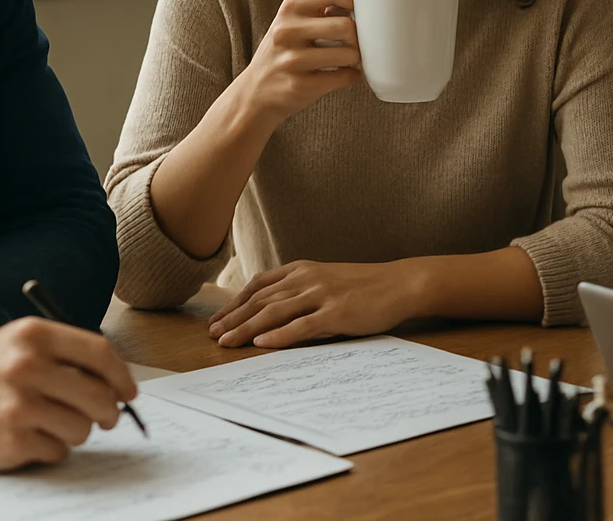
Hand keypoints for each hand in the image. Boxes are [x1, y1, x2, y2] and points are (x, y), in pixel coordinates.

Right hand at [0, 316, 137, 471]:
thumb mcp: (18, 344)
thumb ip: (65, 353)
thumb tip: (116, 380)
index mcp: (34, 335)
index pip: (100, 353)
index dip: (122, 376)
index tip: (128, 392)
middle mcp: (28, 366)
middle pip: (99, 395)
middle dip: (109, 411)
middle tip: (106, 417)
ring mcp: (19, 405)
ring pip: (83, 427)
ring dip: (75, 431)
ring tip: (52, 424)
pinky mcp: (12, 440)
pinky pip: (59, 450)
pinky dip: (51, 448)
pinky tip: (28, 437)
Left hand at [209, 260, 423, 348]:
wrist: (399, 283)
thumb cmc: (363, 286)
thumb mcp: (326, 281)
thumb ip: (300, 291)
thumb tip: (270, 313)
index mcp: (302, 269)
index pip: (259, 286)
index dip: (235, 304)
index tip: (217, 320)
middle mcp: (306, 279)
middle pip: (260, 300)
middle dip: (233, 318)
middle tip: (212, 335)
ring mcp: (321, 295)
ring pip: (274, 312)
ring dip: (246, 328)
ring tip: (226, 342)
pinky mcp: (336, 313)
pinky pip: (301, 325)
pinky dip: (279, 335)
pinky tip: (262, 343)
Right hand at [235, 0, 360, 124]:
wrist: (255, 92)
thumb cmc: (284, 50)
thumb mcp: (294, 19)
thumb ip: (322, 0)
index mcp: (290, 7)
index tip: (363, 10)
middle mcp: (286, 30)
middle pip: (345, 25)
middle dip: (360, 37)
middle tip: (358, 43)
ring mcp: (291, 59)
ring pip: (348, 54)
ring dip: (357, 59)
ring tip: (351, 60)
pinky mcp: (299, 85)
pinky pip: (344, 78)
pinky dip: (351, 76)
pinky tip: (345, 75)